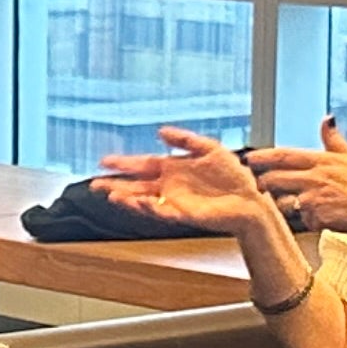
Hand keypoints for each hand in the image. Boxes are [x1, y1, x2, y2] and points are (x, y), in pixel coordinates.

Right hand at [88, 127, 278, 235]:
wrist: (251, 199)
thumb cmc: (234, 175)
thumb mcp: (209, 148)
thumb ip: (185, 140)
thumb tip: (160, 132)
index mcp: (173, 169)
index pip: (142, 165)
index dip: (123, 164)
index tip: (104, 162)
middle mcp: (169, 186)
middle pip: (136, 185)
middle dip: (115, 185)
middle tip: (95, 185)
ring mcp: (175, 202)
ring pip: (144, 201)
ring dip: (127, 199)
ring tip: (111, 195)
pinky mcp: (184, 215)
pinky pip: (162, 211)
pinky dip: (149, 207)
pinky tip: (138, 202)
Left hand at [243, 115, 346, 238]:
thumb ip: (333, 140)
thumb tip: (326, 119)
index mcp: (321, 160)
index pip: (282, 156)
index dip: (261, 157)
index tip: (248, 158)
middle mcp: (314, 177)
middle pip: (273, 179)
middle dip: (264, 184)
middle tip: (262, 186)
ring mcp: (314, 198)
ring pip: (282, 202)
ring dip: (283, 204)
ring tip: (299, 204)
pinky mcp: (318, 218)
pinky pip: (301, 220)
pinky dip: (306, 220)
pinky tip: (321, 217)